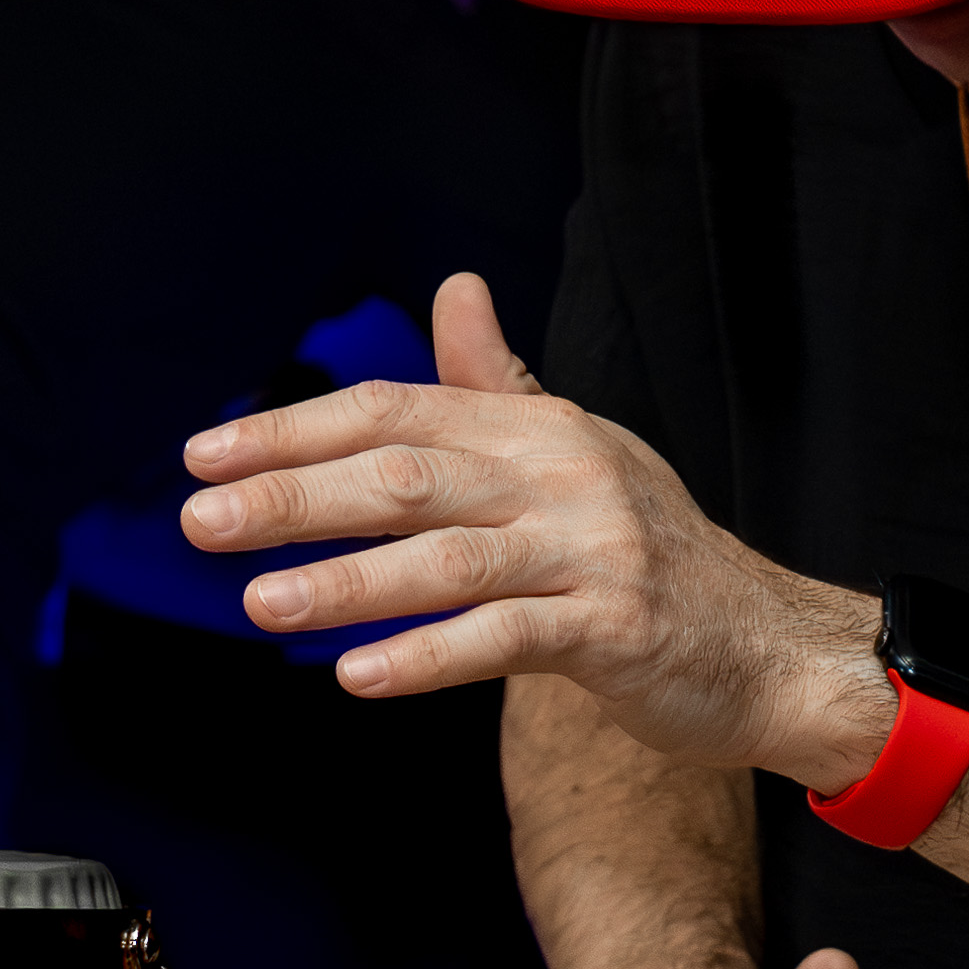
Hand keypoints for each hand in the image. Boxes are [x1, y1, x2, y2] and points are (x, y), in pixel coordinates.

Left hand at [179, 274, 893, 789]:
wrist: (767, 643)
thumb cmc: (656, 552)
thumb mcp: (576, 452)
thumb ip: (499, 383)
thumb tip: (453, 291)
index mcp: (538, 428)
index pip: (396, 412)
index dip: (295, 431)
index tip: (205, 457)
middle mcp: (561, 474)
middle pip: (407, 473)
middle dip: (295, 495)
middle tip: (201, 522)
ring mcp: (591, 549)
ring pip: (448, 557)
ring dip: (346, 581)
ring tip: (262, 604)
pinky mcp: (614, 628)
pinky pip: (507, 639)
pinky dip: (430, 654)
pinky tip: (360, 677)